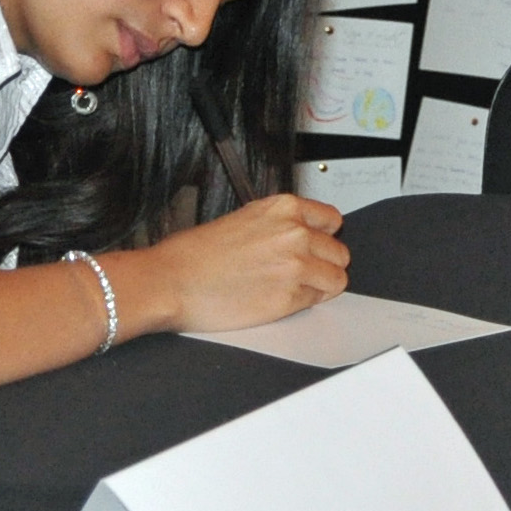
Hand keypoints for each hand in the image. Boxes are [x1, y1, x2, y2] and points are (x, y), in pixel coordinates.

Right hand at [130, 193, 348, 333]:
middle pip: (339, 252)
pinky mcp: (289, 298)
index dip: (324, 237)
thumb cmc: (194, 255)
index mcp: (284, 208)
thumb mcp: (243, 218)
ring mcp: (295, 266)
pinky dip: (305, 302)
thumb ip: (279, 224)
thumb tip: (300, 234)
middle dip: (325, 263)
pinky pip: (317, 301)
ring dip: (321, 285)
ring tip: (296, 288)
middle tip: (304, 271)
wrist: (170, 282)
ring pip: (337, 278)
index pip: (332, 220)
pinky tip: (282, 299)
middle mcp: (295, 233)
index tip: (318, 245)